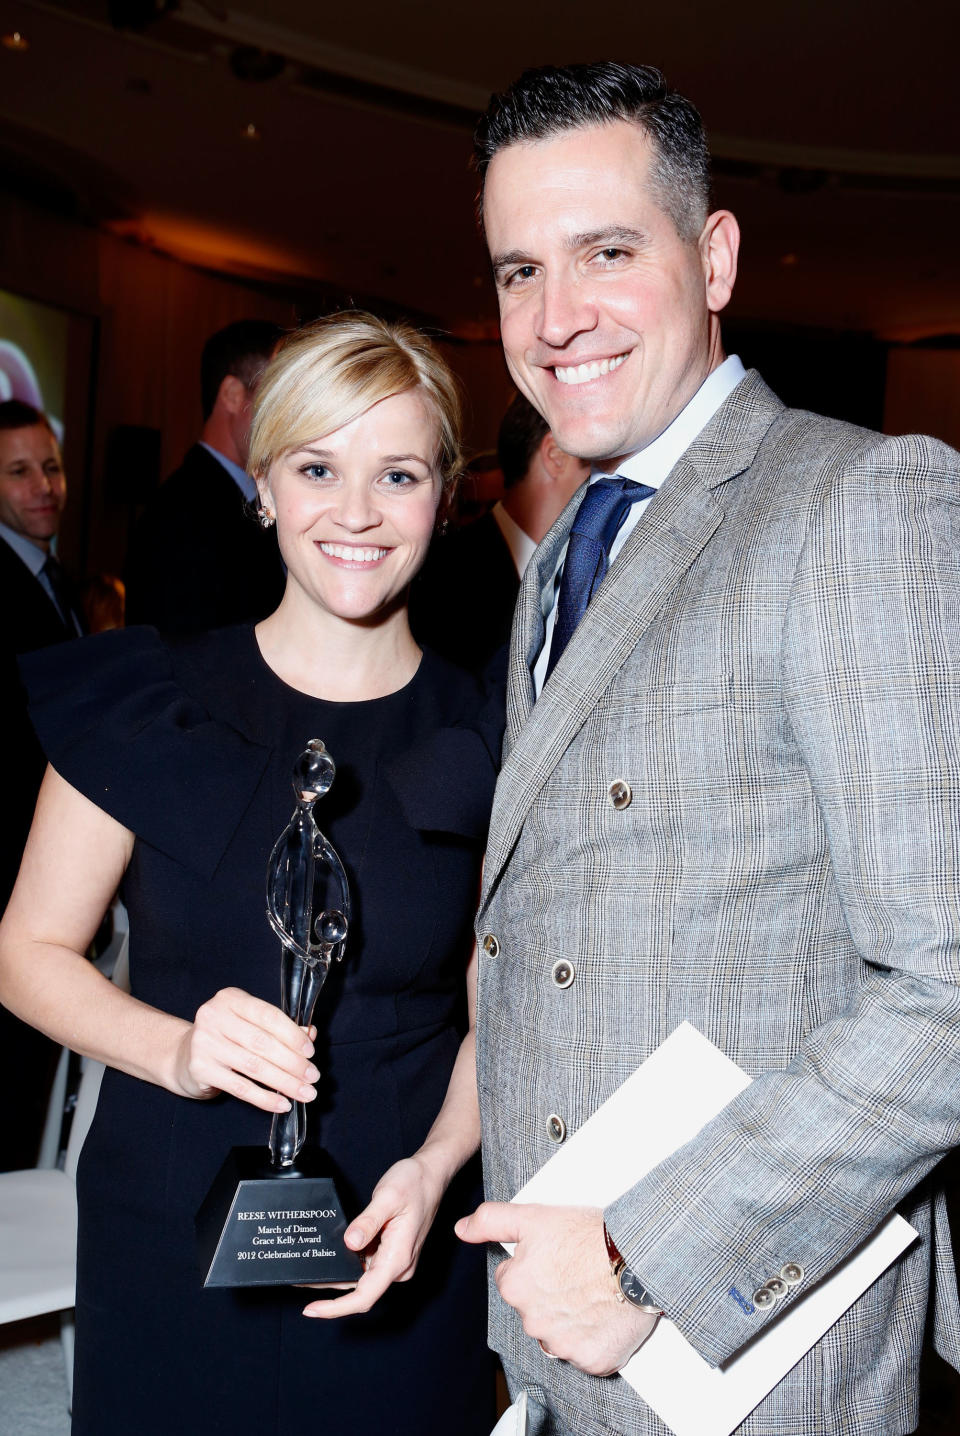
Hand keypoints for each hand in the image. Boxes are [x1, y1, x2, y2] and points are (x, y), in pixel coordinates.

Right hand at [173, 986, 318, 1112]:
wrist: (182, 1056)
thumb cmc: (224, 1037)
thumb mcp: (249, 1024)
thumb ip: (279, 1028)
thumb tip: (310, 1034)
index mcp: (230, 999)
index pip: (268, 1016)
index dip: (292, 1035)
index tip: (310, 1052)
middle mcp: (214, 1017)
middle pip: (263, 1043)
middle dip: (293, 1063)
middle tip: (312, 1077)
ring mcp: (205, 1043)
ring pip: (254, 1067)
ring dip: (284, 1082)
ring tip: (304, 1093)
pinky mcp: (201, 1069)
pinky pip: (241, 1087)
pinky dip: (265, 1098)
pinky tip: (282, 1104)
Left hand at [302, 1153, 445, 1317]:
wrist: (432, 1174)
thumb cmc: (415, 1183)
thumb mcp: (388, 1197)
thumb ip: (368, 1222)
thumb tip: (349, 1244)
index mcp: (398, 1258)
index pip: (364, 1296)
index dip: (336, 1308)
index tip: (312, 1309)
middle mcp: (398, 1266)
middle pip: (360, 1291)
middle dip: (330, 1292)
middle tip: (300, 1283)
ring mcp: (396, 1261)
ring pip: (362, 1280)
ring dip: (338, 1278)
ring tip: (310, 1272)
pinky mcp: (392, 1254)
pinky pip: (367, 1267)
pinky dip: (348, 1266)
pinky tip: (333, 1257)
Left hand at [455, 1202, 658, 1374]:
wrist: (638, 1258)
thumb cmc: (589, 1236)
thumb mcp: (534, 1216)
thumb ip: (491, 1221)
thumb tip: (461, 1229)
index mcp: (515, 1288)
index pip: (513, 1281)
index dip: (535, 1266)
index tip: (556, 1258)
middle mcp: (534, 1322)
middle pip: (535, 1310)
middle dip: (551, 1294)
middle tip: (577, 1273)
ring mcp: (564, 1345)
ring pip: (559, 1334)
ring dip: (571, 1319)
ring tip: (594, 1291)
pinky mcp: (592, 1361)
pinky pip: (586, 1354)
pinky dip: (594, 1338)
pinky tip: (605, 1314)